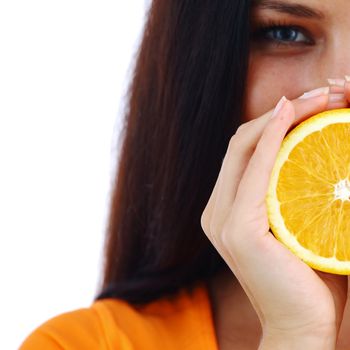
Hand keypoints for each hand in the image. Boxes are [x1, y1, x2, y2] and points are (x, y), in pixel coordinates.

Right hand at [201, 87, 348, 348]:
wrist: (300, 326)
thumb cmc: (307, 277)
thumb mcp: (294, 226)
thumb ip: (289, 192)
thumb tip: (307, 151)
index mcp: (226, 210)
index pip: (243, 153)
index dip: (272, 121)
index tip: (309, 102)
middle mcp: (215, 211)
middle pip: (240, 144)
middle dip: (279, 113)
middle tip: (320, 93)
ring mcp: (221, 219)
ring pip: (243, 150)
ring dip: (279, 119)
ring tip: (317, 98)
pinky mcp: (236, 228)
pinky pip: (254, 170)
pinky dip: (271, 139)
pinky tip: (291, 116)